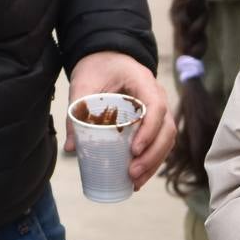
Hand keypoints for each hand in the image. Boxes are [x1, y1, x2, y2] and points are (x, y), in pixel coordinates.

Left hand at [68, 52, 174, 187]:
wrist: (107, 56)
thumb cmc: (97, 67)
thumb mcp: (83, 83)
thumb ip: (76, 111)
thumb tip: (72, 148)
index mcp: (143, 81)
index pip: (156, 107)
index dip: (149, 131)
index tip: (134, 150)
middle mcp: (158, 95)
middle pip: (167, 129)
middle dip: (152, 155)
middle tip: (132, 173)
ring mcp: (159, 109)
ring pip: (167, 139)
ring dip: (154, 163)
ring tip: (135, 182)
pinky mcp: (153, 121)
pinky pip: (160, 142)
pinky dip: (151, 161)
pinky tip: (137, 179)